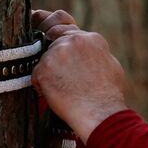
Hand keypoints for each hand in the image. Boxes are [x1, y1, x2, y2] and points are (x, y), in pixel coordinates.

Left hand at [30, 8, 129, 138]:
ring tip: (65, 89)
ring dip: (51, 73)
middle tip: (65, 77)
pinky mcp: (44, 68)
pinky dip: (42, 86)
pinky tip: (56, 95)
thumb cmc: (108, 94)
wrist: (99, 112)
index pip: (71, 35)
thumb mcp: (111, 64)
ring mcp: (57, 53)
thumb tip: (90, 53)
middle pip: (56, 44)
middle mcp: (73, 40)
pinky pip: (37, 74)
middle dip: (58, 59)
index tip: (66, 58)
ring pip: (46, 59)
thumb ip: (96, 53)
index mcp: (91, 38)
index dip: (67, 49)